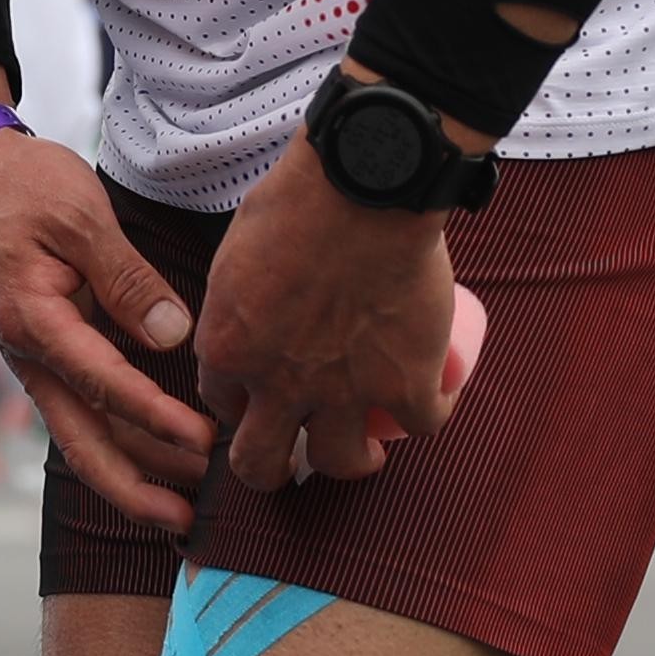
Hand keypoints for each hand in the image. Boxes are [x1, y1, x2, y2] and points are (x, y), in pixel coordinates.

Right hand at [0, 114, 213, 527]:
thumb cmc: (25, 188)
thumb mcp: (82, 216)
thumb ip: (128, 279)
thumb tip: (173, 334)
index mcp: (34, 320)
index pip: (103, 382)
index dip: (155, 417)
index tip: (206, 441)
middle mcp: (31, 354)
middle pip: (82, 441)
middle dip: (134, 488)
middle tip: (188, 522)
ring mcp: (39, 361)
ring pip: (86, 436)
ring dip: (136, 473)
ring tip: (191, 508)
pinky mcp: (53, 356)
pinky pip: (89, 413)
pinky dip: (126, 443)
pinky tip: (166, 462)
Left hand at [194, 140, 461, 491]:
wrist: (366, 185)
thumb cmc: (300, 198)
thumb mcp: (240, 251)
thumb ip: (243, 291)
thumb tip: (254, 302)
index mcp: (228, 348)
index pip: (221, 403)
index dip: (241, 404)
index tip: (260, 396)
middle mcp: (278, 384)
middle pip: (260, 464)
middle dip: (273, 470)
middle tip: (294, 457)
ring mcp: (343, 391)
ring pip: (340, 463)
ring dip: (352, 462)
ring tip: (367, 449)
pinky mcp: (405, 383)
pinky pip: (422, 424)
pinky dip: (430, 415)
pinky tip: (433, 399)